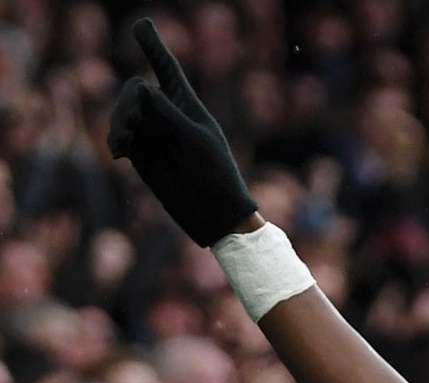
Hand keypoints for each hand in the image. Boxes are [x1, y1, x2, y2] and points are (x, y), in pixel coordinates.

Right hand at [108, 19, 257, 245]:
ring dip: (118, 121)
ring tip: (123, 143)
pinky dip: (115, 139)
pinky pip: (119, 136)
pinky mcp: (141, 154)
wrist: (213, 214)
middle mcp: (167, 114)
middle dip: (128, 103)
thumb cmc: (215, 176)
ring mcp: (152, 133)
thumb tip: (144, 87)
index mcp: (187, 105)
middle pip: (135, 91)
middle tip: (129, 126)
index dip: (153, 46)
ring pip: (123, 112)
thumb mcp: (195, 142)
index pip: (166, 69)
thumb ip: (169, 114)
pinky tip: (119, 152)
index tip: (140, 24)